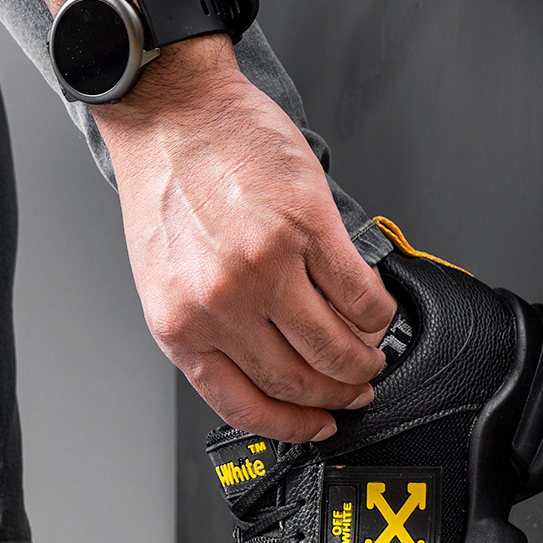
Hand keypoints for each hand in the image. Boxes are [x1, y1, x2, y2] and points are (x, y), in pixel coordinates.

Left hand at [94, 45, 394, 441]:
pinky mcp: (305, 227)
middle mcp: (220, 304)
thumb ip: (205, 329)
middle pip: (297, 379)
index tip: (318, 426)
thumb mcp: (166, 280)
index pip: (244, 403)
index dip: (292, 425)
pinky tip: (376, 312)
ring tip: (369, 355)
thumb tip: (260, 370)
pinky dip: (377, 312)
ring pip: (335, 344)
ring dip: (363, 360)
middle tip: (355, 389)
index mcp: (180, 325)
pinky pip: (359, 293)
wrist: (170, 116)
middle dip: (336, 395)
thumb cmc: (164, 191)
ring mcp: (265, 267)